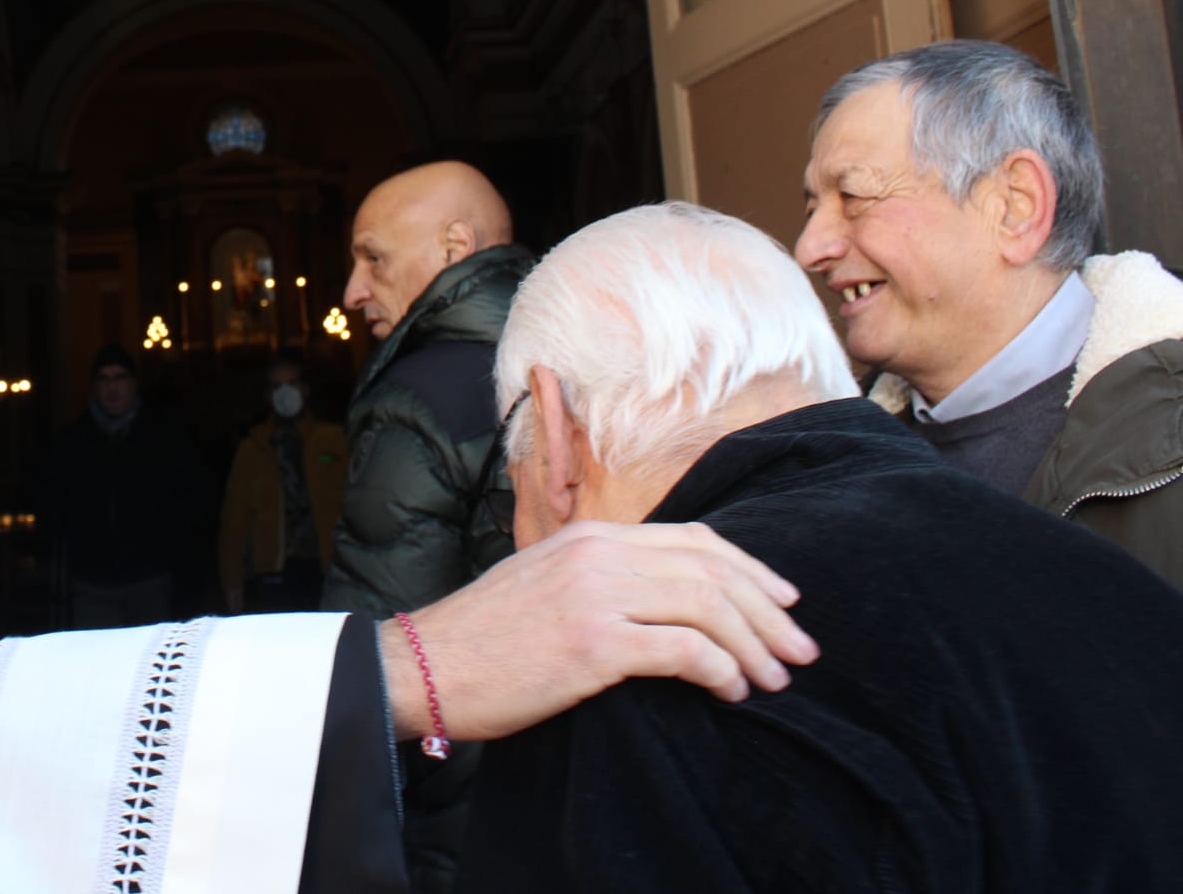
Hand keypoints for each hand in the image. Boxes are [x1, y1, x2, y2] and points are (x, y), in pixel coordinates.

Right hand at [377, 521, 817, 741]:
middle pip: (711, 568)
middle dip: (767, 611)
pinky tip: (731, 691)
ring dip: (753, 645)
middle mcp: (598, 553)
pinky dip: (720, 671)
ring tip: (774, 679)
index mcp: (590, 534)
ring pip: (707, 605)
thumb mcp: (546, 582)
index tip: (784, 601)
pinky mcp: (593, 643)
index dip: (749, 569)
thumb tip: (665, 601)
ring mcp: (595, 595)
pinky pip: (683, 650)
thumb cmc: (485, 637)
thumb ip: (601, 577)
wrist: (426, 665)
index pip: (694, 538)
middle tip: (800, 650)